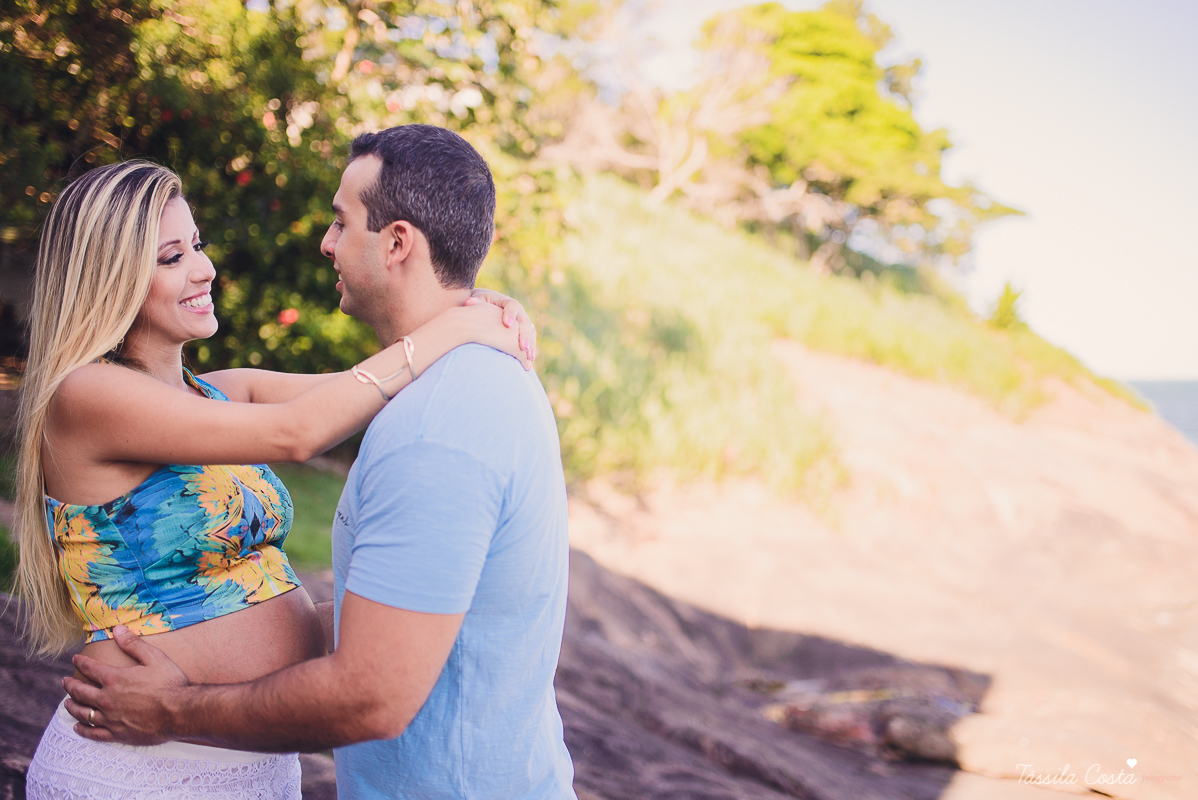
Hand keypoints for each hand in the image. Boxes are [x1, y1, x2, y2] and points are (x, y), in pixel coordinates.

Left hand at [62, 625, 188, 745]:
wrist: (179, 712)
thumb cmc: (170, 683)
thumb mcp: (155, 658)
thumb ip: (134, 644)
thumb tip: (118, 629)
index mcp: (114, 679)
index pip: (90, 668)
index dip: (81, 662)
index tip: (75, 659)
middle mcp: (107, 699)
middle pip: (80, 692)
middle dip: (70, 685)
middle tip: (64, 681)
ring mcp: (110, 718)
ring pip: (83, 713)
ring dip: (72, 707)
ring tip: (67, 703)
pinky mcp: (116, 734)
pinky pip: (93, 733)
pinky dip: (83, 729)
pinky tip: (78, 727)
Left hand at [464, 288, 536, 363]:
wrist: (484, 308)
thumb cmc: (479, 304)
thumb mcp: (477, 301)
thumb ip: (475, 303)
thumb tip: (468, 302)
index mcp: (506, 302)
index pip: (512, 305)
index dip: (511, 315)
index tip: (506, 325)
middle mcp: (518, 311)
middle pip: (525, 321)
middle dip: (524, 335)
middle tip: (522, 347)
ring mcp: (522, 321)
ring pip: (530, 331)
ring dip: (530, 345)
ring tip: (529, 357)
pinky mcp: (522, 331)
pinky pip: (530, 339)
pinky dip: (530, 349)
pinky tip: (529, 361)